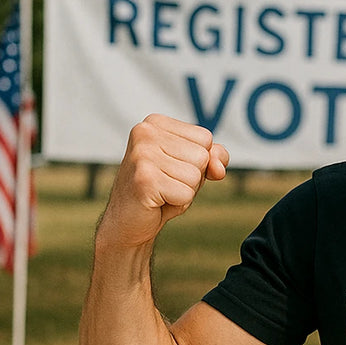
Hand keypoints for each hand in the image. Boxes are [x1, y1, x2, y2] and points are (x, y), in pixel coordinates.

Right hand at [98, 114, 229, 248]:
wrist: (126, 221)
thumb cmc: (160, 191)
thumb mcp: (191, 168)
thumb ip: (212, 159)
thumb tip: (219, 166)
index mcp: (155, 123)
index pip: (206, 138)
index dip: (198, 162)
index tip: (171, 169)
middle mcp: (145, 132)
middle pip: (202, 156)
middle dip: (192, 178)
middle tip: (165, 184)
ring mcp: (142, 154)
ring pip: (196, 176)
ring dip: (185, 191)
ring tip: (162, 192)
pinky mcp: (145, 179)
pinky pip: (186, 194)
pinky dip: (178, 203)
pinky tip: (157, 201)